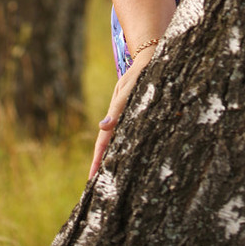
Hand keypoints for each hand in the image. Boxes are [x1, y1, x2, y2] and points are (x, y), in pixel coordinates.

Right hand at [88, 45, 156, 179]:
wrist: (153, 58)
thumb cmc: (140, 73)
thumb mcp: (128, 88)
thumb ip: (117, 107)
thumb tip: (102, 127)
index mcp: (116, 115)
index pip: (103, 143)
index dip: (97, 161)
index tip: (91, 179)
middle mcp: (121, 119)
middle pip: (108, 147)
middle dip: (102, 165)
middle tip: (95, 187)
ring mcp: (129, 118)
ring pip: (119, 143)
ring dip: (113, 159)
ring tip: (108, 178)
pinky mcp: (138, 116)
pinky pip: (129, 136)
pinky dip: (125, 149)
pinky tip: (127, 159)